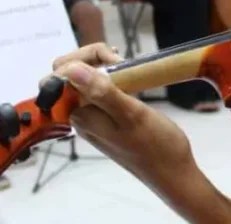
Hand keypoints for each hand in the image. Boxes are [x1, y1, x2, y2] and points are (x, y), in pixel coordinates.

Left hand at [49, 44, 194, 184]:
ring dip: (99, 66)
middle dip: (88, 59)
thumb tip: (70, 69)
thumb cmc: (156, 145)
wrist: (172, 171)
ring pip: (81, 81)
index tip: (113, 60)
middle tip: (120, 60)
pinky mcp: (106, 118)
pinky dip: (108, 77)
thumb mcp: (131, 114)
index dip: (82, 59)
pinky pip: (96, 90)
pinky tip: (127, 77)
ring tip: (126, 66)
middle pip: (66, 76)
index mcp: (80, 116)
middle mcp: (80, 116)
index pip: (58, 76)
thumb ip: (101, 92)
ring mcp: (93, 118)